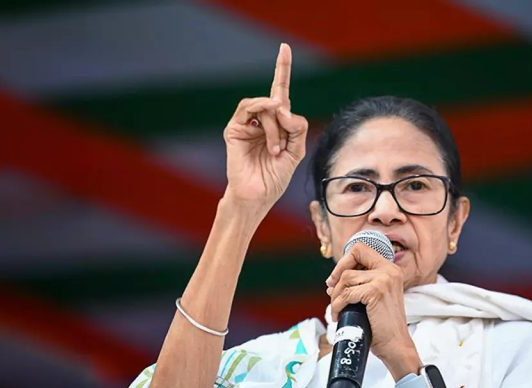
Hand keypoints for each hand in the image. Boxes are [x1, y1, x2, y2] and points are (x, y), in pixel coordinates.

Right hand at [223, 43, 308, 215]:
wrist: (257, 196)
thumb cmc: (275, 178)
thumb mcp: (296, 152)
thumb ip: (297, 127)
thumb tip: (282, 106)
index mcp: (277, 124)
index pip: (280, 91)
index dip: (282, 69)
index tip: (284, 47)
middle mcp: (262, 120)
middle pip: (278, 102)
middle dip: (285, 123)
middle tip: (282, 148)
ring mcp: (247, 123)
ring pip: (266, 107)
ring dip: (274, 127)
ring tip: (274, 150)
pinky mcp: (234, 128)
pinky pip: (249, 108)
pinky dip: (261, 111)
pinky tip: (267, 123)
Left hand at [325, 243, 421, 378]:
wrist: (396, 345)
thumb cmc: (382, 326)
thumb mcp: (374, 298)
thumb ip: (360, 284)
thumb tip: (333, 281)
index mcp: (391, 269)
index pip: (361, 249)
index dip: (345, 260)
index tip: (336, 278)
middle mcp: (389, 270)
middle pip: (353, 257)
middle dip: (337, 273)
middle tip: (330, 291)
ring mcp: (384, 280)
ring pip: (346, 278)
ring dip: (335, 295)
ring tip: (337, 309)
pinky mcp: (376, 292)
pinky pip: (346, 294)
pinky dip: (337, 306)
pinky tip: (338, 315)